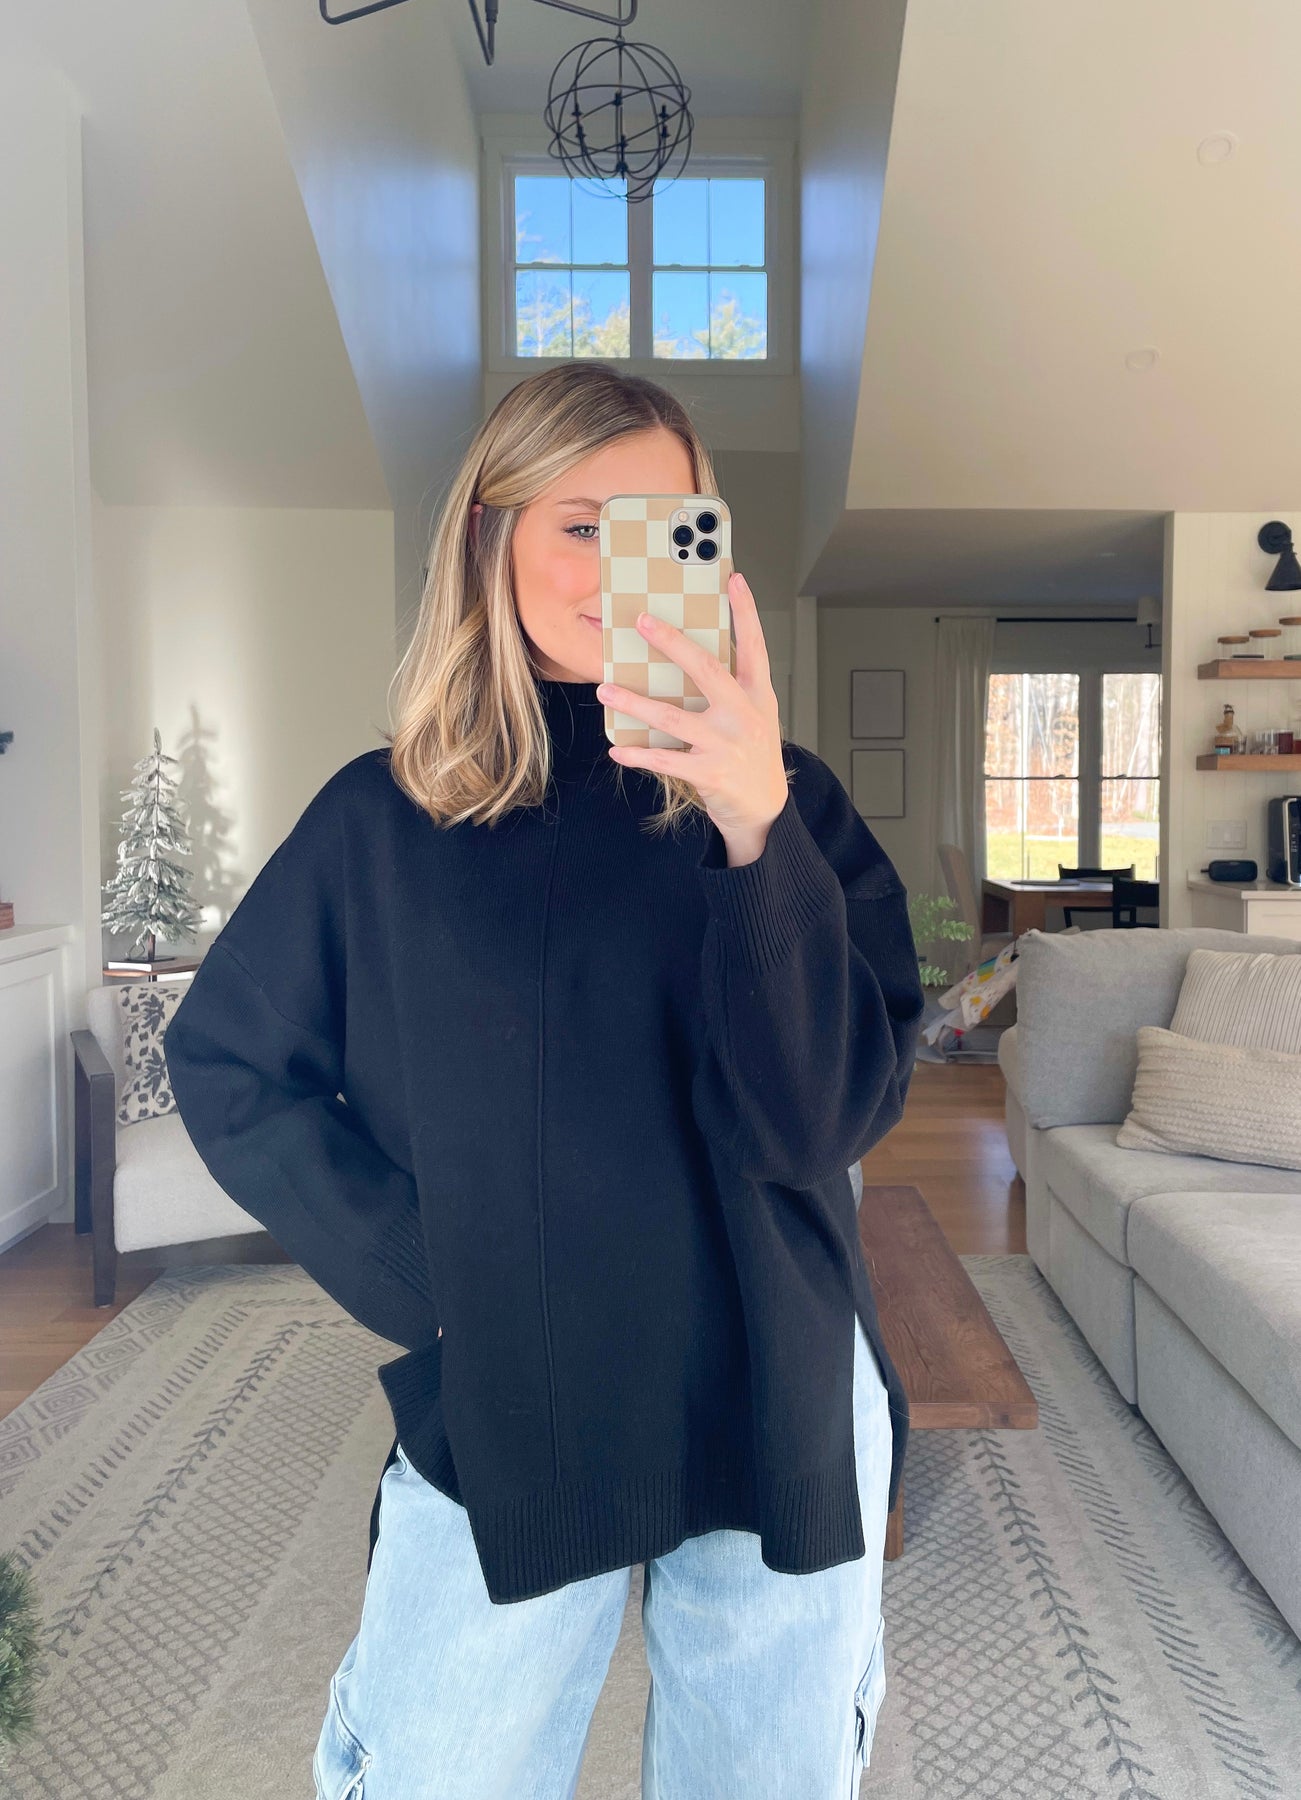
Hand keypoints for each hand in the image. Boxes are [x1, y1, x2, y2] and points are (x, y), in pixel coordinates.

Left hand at [595, 571, 788, 849]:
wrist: (765, 808)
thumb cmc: (753, 754)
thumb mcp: (756, 715)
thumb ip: (732, 687)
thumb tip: (689, 656)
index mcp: (757, 695)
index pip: (754, 645)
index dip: (746, 612)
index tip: (733, 579)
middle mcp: (744, 715)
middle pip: (705, 670)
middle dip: (672, 643)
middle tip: (643, 622)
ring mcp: (726, 744)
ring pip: (672, 716)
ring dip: (634, 703)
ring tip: (605, 691)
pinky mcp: (709, 773)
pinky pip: (665, 759)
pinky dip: (638, 755)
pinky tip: (617, 749)